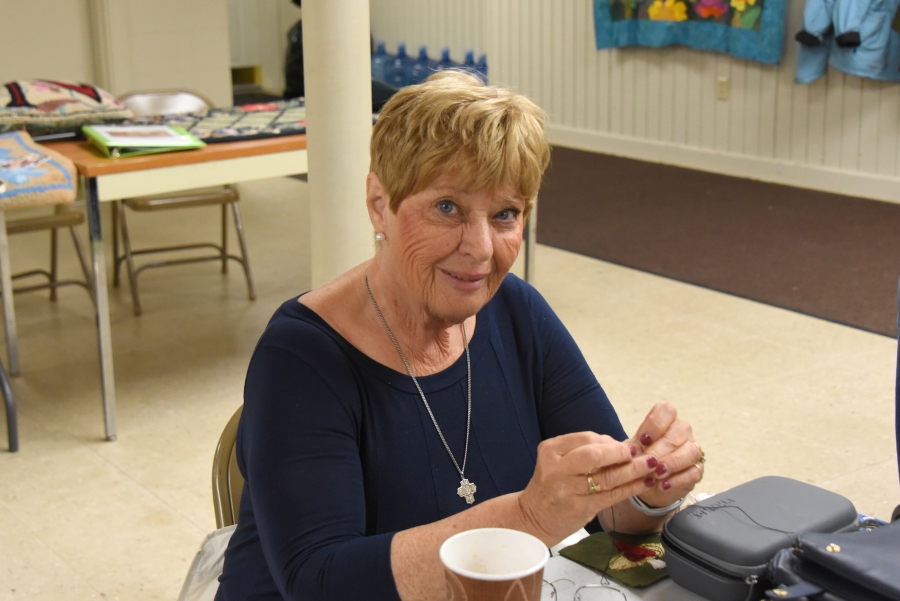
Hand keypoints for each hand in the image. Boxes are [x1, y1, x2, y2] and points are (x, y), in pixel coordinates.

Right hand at [517, 431, 663, 544]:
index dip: (610, 441)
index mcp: (550, 450)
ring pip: (607, 477)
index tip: (626, 445)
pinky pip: (611, 495)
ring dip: (633, 470)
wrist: (533, 518)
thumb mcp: (558, 461)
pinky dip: (631, 488)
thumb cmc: (552, 486)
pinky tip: (644, 483)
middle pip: (594, 455)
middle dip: (622, 453)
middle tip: (641, 453)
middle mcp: (556, 468)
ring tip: (650, 466)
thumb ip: (584, 452)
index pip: (586, 439)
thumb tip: (621, 445)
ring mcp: (567, 490)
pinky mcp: (580, 508)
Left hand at [628, 402, 703, 508]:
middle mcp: (682, 432)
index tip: (643, 440)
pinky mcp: (697, 470)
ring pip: (691, 451)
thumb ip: (632, 449)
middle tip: (647, 462)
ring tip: (657, 473)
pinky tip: (663, 485)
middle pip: (678, 431)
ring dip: (673, 462)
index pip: (666, 410)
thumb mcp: (633, 453)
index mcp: (666, 422)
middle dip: (660, 449)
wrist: (647, 484)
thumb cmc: (640, 461)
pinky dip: (678, 479)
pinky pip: (694, 472)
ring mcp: (692, 451)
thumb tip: (629, 451)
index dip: (655, 424)